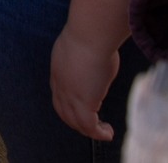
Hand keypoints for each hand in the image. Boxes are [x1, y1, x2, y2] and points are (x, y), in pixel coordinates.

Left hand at [49, 23, 119, 142]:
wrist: (90, 34)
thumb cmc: (91, 35)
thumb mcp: (84, 48)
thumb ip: (87, 59)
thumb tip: (99, 58)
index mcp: (58, 71)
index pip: (60, 94)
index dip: (70, 104)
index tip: (85, 107)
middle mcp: (60, 85)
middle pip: (63, 111)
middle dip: (76, 121)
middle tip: (93, 126)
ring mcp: (70, 95)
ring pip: (75, 121)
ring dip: (89, 130)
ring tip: (103, 132)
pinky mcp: (83, 102)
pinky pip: (89, 126)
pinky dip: (98, 133)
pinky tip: (108, 133)